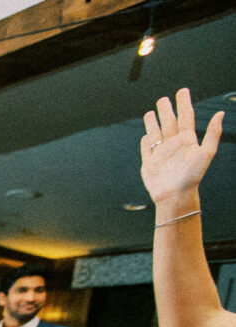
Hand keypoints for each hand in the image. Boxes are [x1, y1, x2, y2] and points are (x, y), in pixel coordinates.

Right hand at [141, 88, 223, 209]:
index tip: (182, 91)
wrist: (174, 196)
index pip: (185, 116)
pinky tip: (146, 137)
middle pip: (169, 122)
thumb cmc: (192, 176)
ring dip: (153, 123)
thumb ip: (212, 133)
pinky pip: (147, 149)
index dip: (184, 103)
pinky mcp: (150, 164)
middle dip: (166, 110)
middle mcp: (173, 145)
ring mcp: (161, 154)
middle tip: (164, 99)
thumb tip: (221, 113)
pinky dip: (146, 142)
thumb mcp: (206, 153)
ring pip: (156, 133)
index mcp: (187, 140)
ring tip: (150, 113)